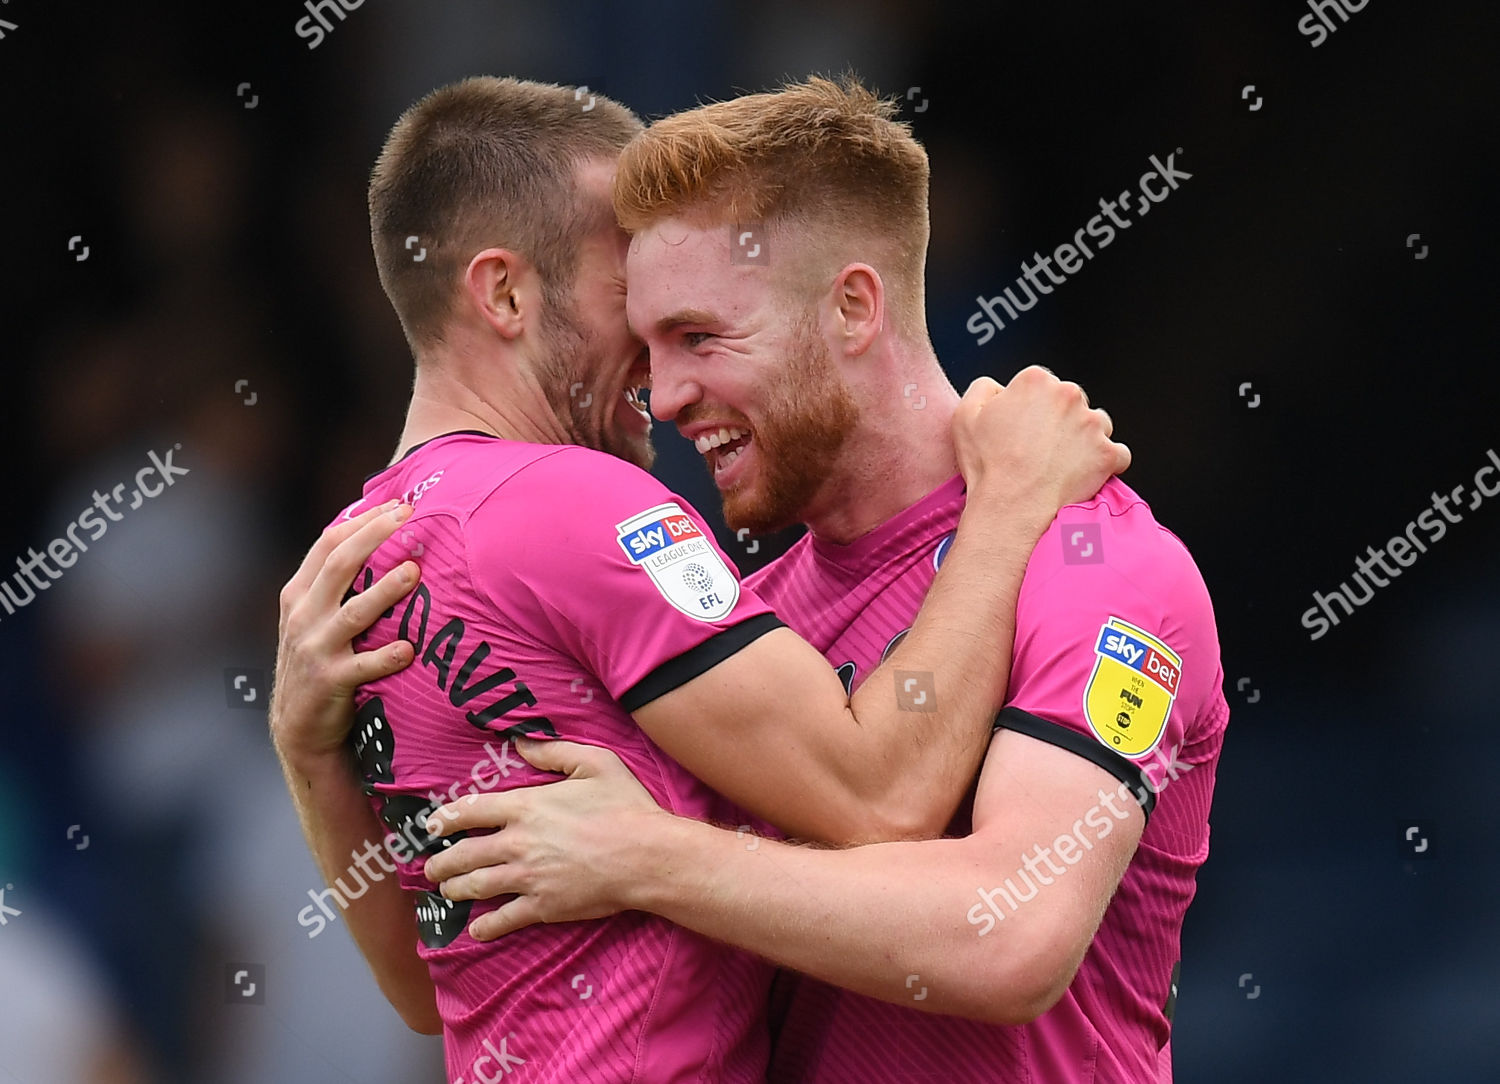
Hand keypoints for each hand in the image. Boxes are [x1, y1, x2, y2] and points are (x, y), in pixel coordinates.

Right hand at [271, 500, 419, 759]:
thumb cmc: (319, 662)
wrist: (299, 727)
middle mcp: (304, 616)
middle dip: (375, 536)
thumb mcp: (314, 619)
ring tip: (414, 572)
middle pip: (339, 564)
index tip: (397, 505)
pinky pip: (362, 666)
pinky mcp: (330, 682)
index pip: (328, 543)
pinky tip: (409, 648)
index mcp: (300, 594)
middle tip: (409, 517)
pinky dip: (386, 656)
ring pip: (353, 612)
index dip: (363, 521)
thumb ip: (337, 586)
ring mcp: (315, 649)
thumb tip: (380, 542)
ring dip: (386, 590)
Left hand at [423, 738, 665, 940]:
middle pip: (463, 854)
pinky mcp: (542, 907)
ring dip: (455, 890)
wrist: (646, 856)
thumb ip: (554, 752)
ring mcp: (527, 877)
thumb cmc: (625, 807)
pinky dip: (485, 927)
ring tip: (446, 892)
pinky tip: (476, 929)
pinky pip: (503, 920)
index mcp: (526, 806)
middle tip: (431, 867)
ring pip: (475, 886)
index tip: (431, 826)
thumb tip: (521, 742)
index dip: (445, 818)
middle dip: (441, 862)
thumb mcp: (595, 763)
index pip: (470, 811)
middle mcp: (517, 842)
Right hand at [953, 367, 1129, 515]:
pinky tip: (1084, 473)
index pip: (1041, 384)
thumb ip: (983, 388)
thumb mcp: (964, 416)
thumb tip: (999, 388)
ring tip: (1062, 461)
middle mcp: (1069, 395)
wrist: (1010, 507)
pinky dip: (1106, 463)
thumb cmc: (987, 465)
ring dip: (1085, 438)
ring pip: (1097, 424)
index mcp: (1035, 381)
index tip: (1023, 428)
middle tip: (1040, 448)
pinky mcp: (1108, 453)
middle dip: (1060, 420)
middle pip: (1071, 400)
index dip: (1030, 406)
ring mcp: (1092, 424)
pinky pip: (1117, 454)